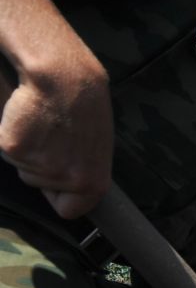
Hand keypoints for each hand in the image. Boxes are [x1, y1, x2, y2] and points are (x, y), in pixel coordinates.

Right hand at [0, 44, 112, 219]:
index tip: (57, 182)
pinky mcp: (14, 148)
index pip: (70, 210)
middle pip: (38, 183)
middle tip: (52, 134)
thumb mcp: (94, 148)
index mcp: (93, 183)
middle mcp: (68, 180)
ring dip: (27, 147)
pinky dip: (10, 133)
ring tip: (43, 123)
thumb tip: (70, 190)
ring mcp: (40, 166)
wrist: (65, 77)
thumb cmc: (83, 106)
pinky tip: (26, 117)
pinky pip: (6, 148)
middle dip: (40, 162)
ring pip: (21, 165)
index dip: (59, 196)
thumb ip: (81, 171)